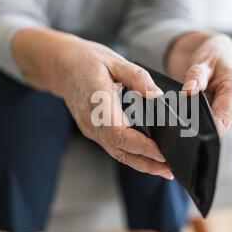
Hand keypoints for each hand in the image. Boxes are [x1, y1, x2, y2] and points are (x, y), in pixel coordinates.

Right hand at [13, 29, 172, 179]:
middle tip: (171, 170)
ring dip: (141, 164)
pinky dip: (132, 155)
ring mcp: (91, 129)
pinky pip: (113, 147)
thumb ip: (137, 77)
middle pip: (120, 151)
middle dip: (147, 163)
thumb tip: (157, 95)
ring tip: (165, 169)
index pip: (119, 134)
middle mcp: (92, 122)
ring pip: (117, 153)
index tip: (163, 154)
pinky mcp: (93, 130)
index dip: (142, 147)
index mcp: (98, 103)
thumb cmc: (87, 60)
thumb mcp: (114, 61)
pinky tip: (147, 157)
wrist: (61, 65)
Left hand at [168, 32, 231, 136]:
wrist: (222, 55)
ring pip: (218, 127)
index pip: (224, 117)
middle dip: (203, 129)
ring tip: (182, 123)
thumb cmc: (214, 57)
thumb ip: (196, 77)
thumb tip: (188, 92)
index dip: (211, 129)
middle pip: (221, 126)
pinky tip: (189, 119)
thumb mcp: (203, 62)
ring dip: (202, 127)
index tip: (193, 134)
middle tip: (180, 128)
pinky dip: (202, 123)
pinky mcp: (226, 115)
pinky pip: (215, 124)